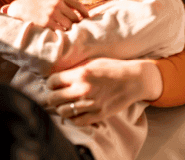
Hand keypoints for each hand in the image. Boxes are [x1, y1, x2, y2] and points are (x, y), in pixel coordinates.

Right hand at [4, 0, 88, 30]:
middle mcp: (57, 4)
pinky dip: (60, 33)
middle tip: (74, 29)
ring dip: (68, 30)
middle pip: (75, 18)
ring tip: (64, 32)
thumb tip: (81, 14)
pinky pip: (60, 31)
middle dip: (75, 24)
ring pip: (69, 26)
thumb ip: (63, 4)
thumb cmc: (36, 5)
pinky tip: (57, 34)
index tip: (87, 20)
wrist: (19, 8)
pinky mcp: (46, 23)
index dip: (85, 14)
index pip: (79, 6)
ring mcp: (52, 13)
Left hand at [46, 58, 162, 125]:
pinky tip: (74, 113)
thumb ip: (74, 70)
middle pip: (53, 98)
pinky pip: (78, 121)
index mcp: (79, 74)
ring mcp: (91, 104)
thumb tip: (58, 75)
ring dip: (60, 108)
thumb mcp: (90, 62)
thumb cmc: (111, 68)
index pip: (52, 82)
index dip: (50, 83)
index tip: (53, 84)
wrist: (133, 80)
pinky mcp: (99, 114)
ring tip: (63, 105)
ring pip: (63, 112)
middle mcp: (83, 90)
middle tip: (55, 95)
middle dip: (51, 96)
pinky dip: (72, 118)